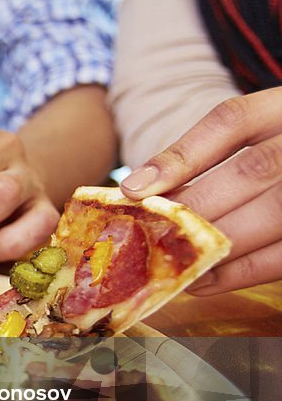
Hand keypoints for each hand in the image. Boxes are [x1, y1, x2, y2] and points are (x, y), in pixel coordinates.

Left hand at [121, 89, 281, 294]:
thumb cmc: (277, 153)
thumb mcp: (254, 135)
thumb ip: (204, 153)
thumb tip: (140, 188)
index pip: (232, 120)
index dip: (181, 156)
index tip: (133, 189)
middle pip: (253, 169)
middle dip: (197, 208)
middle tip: (152, 237)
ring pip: (276, 211)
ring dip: (220, 243)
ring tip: (176, 264)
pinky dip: (247, 270)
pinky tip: (207, 281)